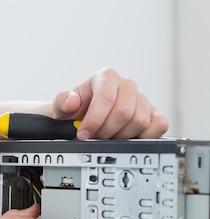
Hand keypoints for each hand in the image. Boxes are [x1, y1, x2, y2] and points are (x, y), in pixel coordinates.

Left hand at [53, 67, 168, 139]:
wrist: (84, 116)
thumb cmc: (76, 109)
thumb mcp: (62, 105)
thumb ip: (62, 101)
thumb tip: (72, 101)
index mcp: (106, 78)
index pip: (106, 98)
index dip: (94, 120)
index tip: (84, 133)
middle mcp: (126, 86)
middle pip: (124, 113)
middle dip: (106, 131)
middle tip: (95, 136)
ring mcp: (141, 99)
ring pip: (139, 121)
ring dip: (120, 136)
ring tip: (107, 136)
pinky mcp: (153, 113)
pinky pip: (159, 125)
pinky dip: (144, 136)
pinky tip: (127, 138)